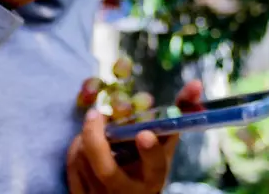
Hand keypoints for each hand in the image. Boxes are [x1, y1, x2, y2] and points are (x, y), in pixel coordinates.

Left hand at [66, 80, 204, 193]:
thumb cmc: (149, 165)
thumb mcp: (166, 145)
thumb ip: (181, 114)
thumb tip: (196, 84)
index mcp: (153, 177)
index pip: (155, 166)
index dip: (150, 151)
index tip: (144, 133)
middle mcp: (128, 191)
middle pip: (107, 170)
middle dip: (97, 140)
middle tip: (96, 114)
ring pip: (84, 161)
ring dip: (87, 136)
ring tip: (96, 122)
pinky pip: (73, 166)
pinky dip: (77, 146)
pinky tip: (86, 139)